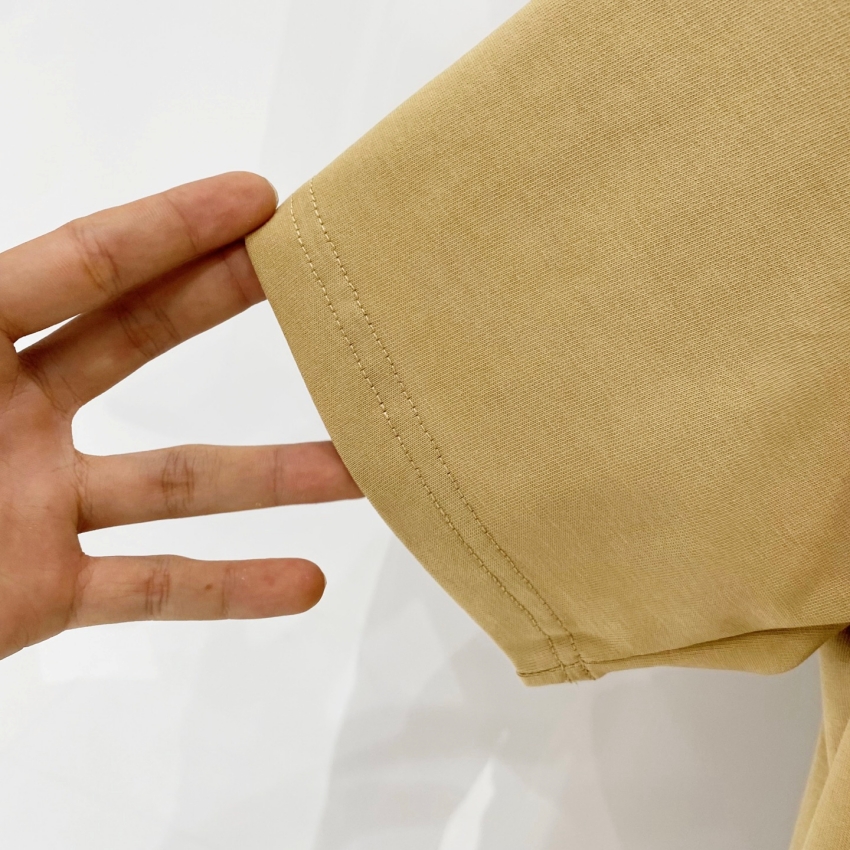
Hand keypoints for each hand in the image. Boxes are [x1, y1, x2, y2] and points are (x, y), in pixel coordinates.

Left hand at [0, 172, 362, 659]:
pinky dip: (232, 589)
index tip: (259, 202)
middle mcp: (11, 414)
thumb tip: (0, 261)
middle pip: (140, 341)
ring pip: (178, 479)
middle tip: (314, 275)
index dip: (172, 227)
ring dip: (274, 473)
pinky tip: (302, 583)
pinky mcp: (44, 593)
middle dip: (229, 299)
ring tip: (359, 460)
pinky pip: (155, 586)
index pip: (81, 266)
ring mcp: (39, 504)